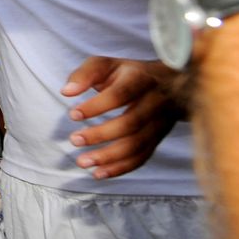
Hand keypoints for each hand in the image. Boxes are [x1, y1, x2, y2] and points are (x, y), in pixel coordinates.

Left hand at [61, 56, 185, 178]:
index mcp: (141, 79)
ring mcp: (160, 122)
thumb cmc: (129, 74)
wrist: (171, 82)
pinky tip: (99, 173)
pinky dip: (120, 168)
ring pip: (137, 144)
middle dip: (100, 135)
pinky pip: (142, 157)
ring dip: (108, 157)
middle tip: (73, 140)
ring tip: (82, 162)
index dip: (97, 106)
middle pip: (130, 123)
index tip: (73, 115)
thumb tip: (66, 91)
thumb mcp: (108, 65)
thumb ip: (85, 73)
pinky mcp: (158, 138)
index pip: (120, 94)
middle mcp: (155, 101)